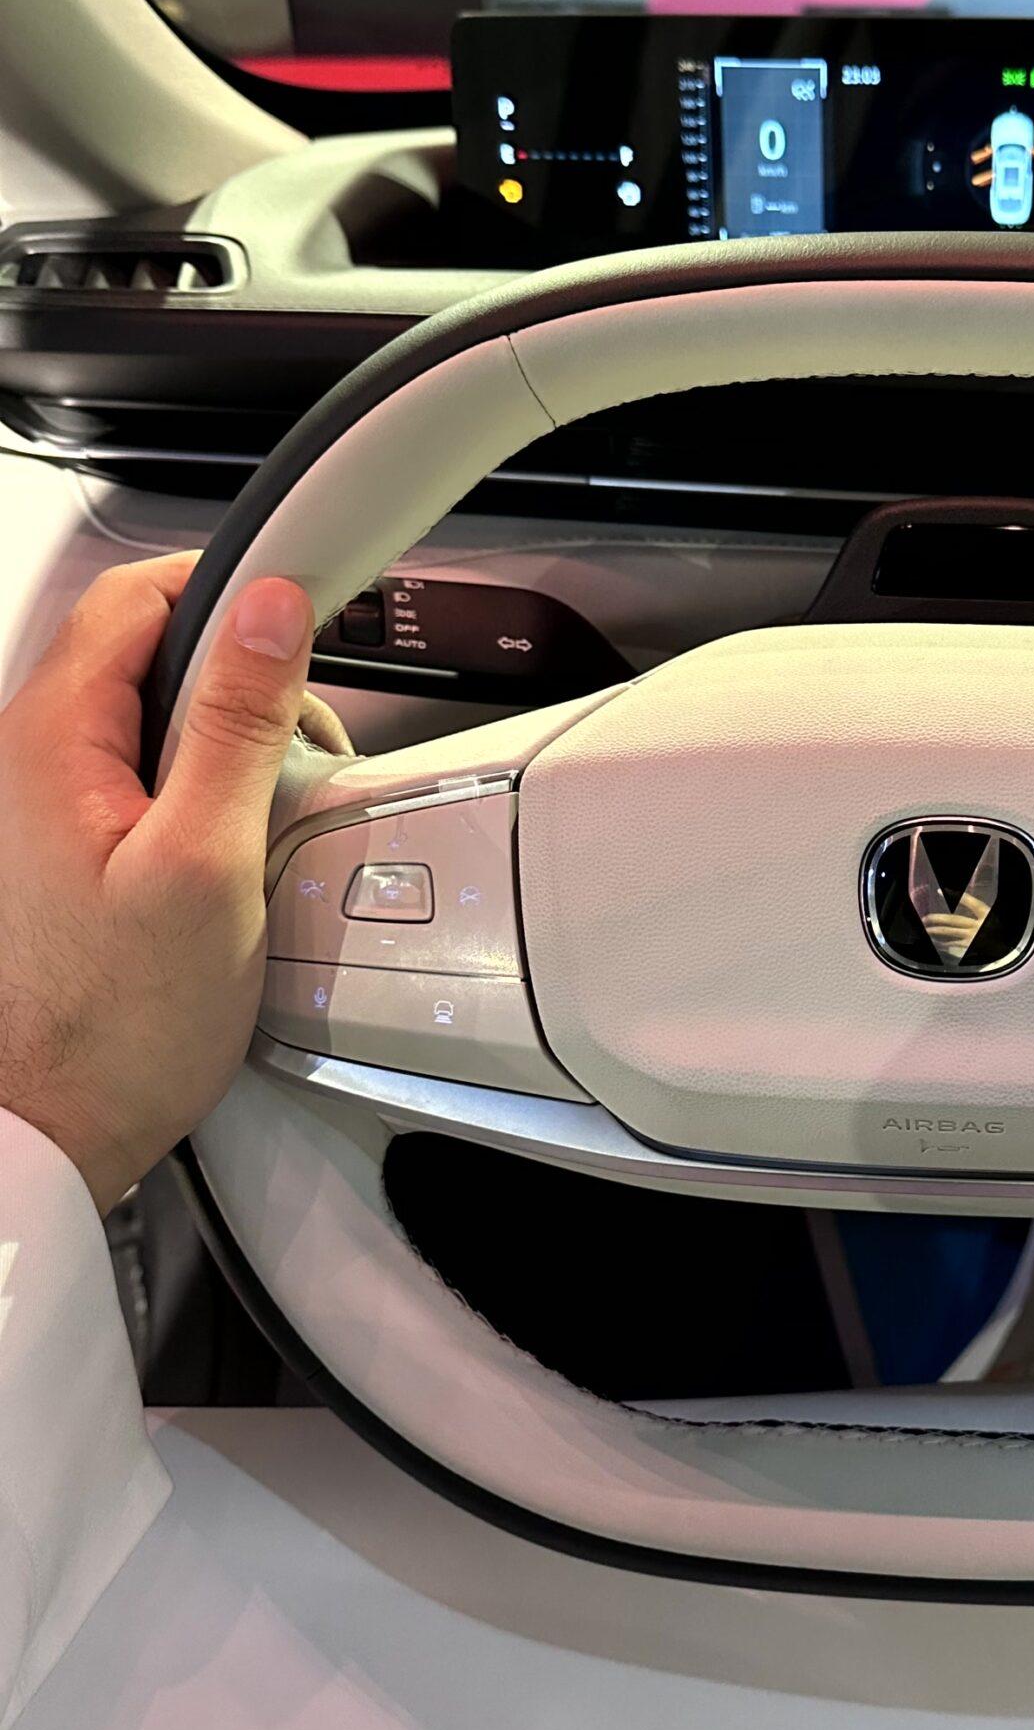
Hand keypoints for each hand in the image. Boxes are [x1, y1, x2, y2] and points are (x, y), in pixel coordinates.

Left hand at [0, 555, 319, 1214]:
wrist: (48, 1138)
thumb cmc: (110, 1030)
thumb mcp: (205, 865)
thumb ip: (237, 726)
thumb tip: (271, 613)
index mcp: (45, 740)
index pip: (142, 595)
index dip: (235, 591)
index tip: (308, 616)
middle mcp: (21, 759)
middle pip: (144, 652)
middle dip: (238, 680)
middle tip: (296, 748)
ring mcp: (33, 806)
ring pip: (144, 718)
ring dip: (219, 744)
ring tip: (262, 814)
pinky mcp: (55, 851)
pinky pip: (133, 778)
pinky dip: (192, 794)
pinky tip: (224, 855)